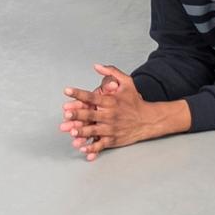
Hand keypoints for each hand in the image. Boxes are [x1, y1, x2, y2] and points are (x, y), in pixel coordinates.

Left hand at [58, 65, 182, 160]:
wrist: (148, 120)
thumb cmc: (135, 101)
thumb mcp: (127, 82)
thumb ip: (112, 72)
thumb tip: (97, 66)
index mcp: (110, 101)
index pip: (91, 96)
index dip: (78, 93)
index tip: (66, 90)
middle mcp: (110, 115)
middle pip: (90, 114)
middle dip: (78, 114)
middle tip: (66, 114)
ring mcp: (111, 129)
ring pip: (94, 131)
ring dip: (82, 132)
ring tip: (72, 132)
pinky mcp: (113, 139)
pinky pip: (101, 145)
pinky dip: (92, 148)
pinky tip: (83, 149)